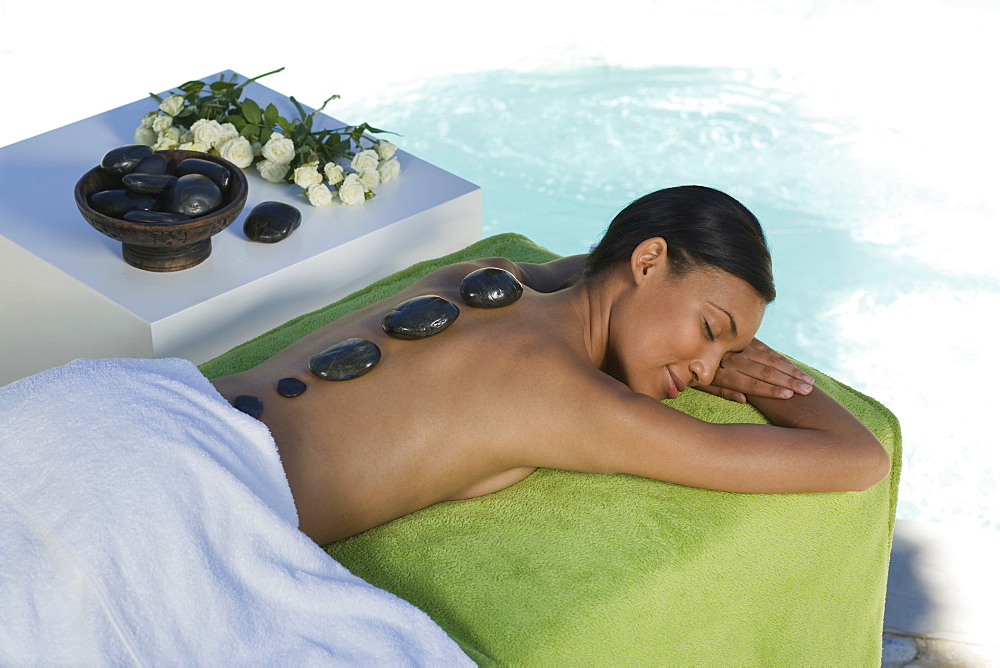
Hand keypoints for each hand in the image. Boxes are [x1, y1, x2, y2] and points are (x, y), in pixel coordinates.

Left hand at [698, 339, 814, 402]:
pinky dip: (780, 359)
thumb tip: (744, 400)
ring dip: (789, 371)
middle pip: (763, 370)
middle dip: (787, 381)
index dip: (769, 389)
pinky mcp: (744, 338)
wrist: (684, 339)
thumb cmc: (691, 372)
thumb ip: (722, 392)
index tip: (788, 396)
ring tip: (808, 382)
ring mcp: (739, 345)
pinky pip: (765, 349)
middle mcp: (731, 356)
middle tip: (807, 390)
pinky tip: (794, 369)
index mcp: (719, 370)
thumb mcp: (701, 384)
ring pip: (768, 359)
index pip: (749, 382)